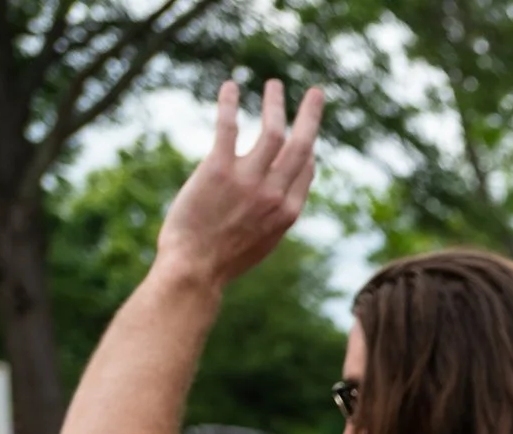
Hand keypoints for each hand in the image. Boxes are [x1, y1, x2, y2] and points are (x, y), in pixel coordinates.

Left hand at [156, 81, 322, 290]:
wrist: (196, 269)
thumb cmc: (224, 260)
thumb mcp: (263, 241)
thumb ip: (275, 215)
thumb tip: (281, 197)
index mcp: (288, 213)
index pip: (306, 169)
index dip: (307, 149)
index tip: (304, 134)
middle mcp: (275, 194)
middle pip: (301, 145)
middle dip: (311, 115)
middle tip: (316, 93)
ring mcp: (249, 181)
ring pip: (272, 131)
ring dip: (276, 103)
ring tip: (274, 84)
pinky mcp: (218, 170)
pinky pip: (228, 127)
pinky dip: (230, 104)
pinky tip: (231, 86)